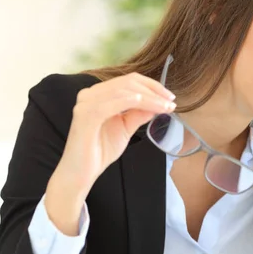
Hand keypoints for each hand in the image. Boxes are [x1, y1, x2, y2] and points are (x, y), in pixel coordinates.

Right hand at [45, 73, 175, 234]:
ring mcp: (86, 103)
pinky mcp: (85, 115)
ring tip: (165, 107)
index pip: (129, 80)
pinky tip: (144, 103)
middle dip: (154, 91)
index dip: (152, 85)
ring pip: (123, 91)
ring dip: (149, 97)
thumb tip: (159, 102)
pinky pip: (111, 103)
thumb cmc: (100, 150)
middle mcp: (90, 94)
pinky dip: (129, 100)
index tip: (170, 97)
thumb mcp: (126, 127)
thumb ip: (139, 113)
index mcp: (99, 94)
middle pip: (128, 82)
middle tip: (171, 102)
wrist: (82, 173)